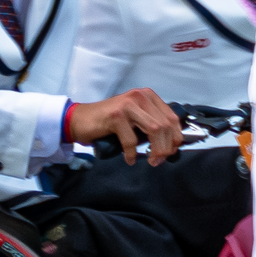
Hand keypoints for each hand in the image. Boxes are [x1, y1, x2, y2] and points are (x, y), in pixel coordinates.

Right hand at [64, 88, 183, 165]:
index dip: (176, 137)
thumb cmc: (108, 122)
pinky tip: (130, 158)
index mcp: (148, 96)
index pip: (172, 117)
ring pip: (154, 130)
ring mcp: (128, 104)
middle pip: (165, 125)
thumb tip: (172, 144)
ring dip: (156, 150)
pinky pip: (132, 140)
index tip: (172, 151)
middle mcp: (140, 96)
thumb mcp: (136, 119)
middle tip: (159, 159)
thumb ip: (152, 124)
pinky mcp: (116, 115)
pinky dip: (132, 153)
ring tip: (151, 160)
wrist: (80, 120)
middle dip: (166, 147)